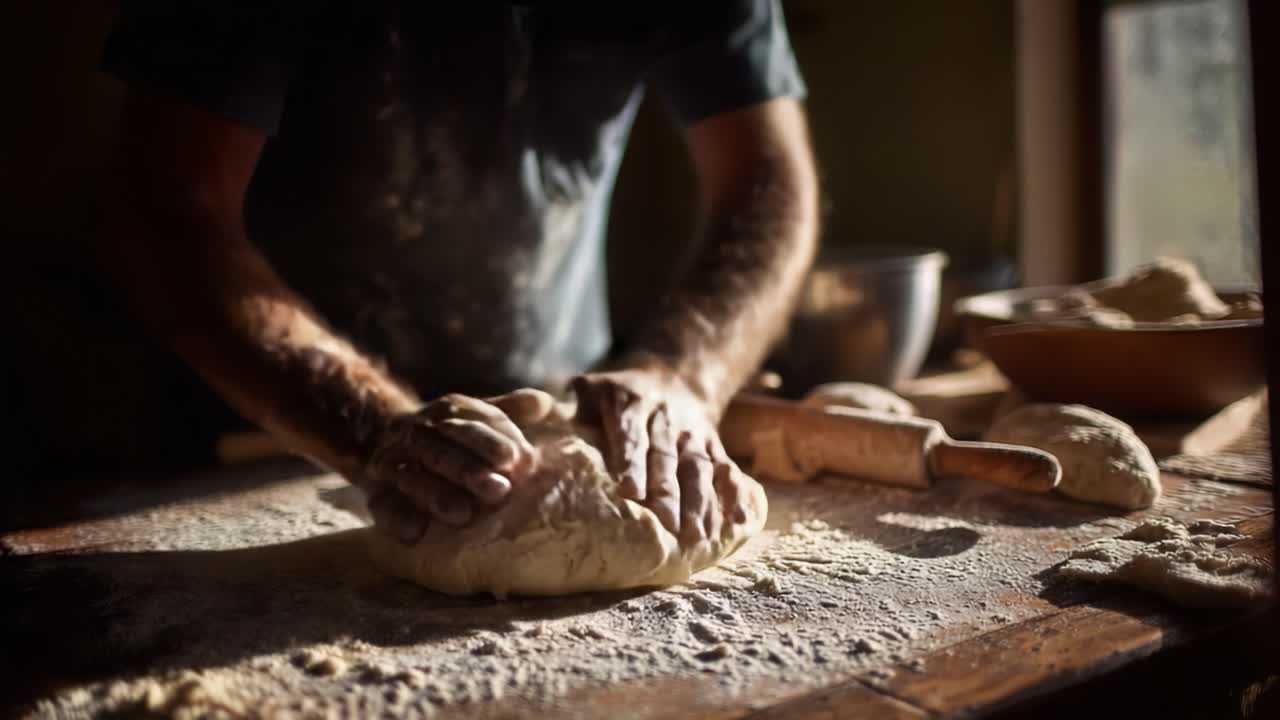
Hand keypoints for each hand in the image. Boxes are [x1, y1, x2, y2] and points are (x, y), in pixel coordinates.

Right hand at [363, 388, 554, 541]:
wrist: (394, 447)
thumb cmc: (456, 440)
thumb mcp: (481, 419)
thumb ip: (511, 412)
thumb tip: (539, 403)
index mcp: (447, 412)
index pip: (469, 422)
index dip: (493, 440)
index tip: (518, 459)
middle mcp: (415, 433)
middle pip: (441, 450)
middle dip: (470, 470)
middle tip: (500, 490)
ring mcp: (391, 463)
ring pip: (412, 478)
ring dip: (437, 496)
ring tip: (464, 515)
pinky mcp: (376, 495)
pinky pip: (383, 506)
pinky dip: (397, 519)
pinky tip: (415, 532)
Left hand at [572, 369, 747, 542]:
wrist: (675, 375)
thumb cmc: (618, 394)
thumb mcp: (591, 388)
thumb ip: (568, 408)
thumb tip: (531, 421)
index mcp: (630, 404)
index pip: (631, 435)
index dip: (632, 461)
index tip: (630, 491)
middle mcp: (665, 418)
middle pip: (668, 457)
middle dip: (669, 491)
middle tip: (667, 526)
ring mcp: (693, 433)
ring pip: (699, 466)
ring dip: (701, 501)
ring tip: (699, 535)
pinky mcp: (713, 445)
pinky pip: (726, 468)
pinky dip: (735, 493)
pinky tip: (737, 520)